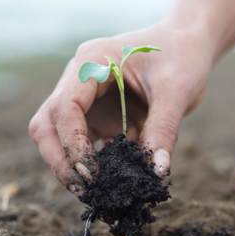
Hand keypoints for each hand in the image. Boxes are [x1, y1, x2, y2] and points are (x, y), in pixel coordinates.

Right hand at [29, 22, 213, 195]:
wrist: (187, 42)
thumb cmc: (182, 54)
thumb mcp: (177, 90)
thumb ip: (164, 129)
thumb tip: (156, 172)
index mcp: (92, 61)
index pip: (64, 106)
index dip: (72, 143)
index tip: (93, 174)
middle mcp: (79, 78)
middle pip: (47, 123)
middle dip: (60, 159)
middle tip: (85, 190)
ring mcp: (86, 97)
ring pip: (58, 135)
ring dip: (71, 164)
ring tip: (96, 193)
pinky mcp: (98, 113)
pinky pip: (85, 141)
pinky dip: (92, 162)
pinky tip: (110, 181)